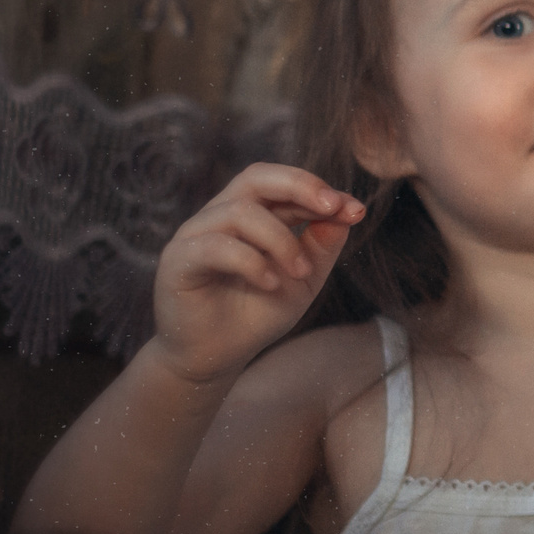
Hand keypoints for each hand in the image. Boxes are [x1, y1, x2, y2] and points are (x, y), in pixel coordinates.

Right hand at [149, 163, 363, 385]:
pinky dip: (251, 262)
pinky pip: (216, 246)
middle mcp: (220, 215)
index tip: (355, 211)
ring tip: (300, 272)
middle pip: (256, 177)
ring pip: (241, 211)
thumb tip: (344, 214)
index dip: (320, 191)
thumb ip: (321, 246)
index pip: (283, 185)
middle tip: (332, 208)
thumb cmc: (257, 313)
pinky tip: (270, 284)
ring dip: (281, 240)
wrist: (216, 357)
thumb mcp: (302, 280)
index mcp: (252, 213)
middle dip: (300, 186)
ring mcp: (195, 234)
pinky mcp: (178, 260)